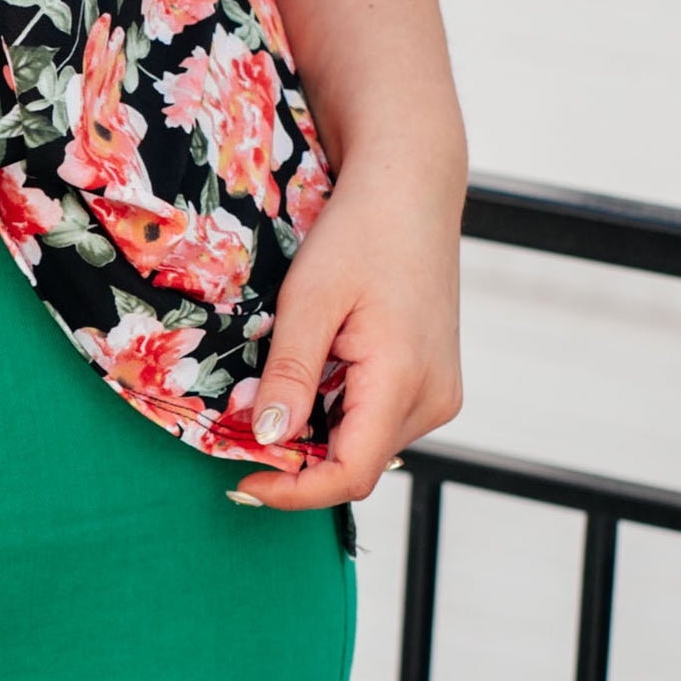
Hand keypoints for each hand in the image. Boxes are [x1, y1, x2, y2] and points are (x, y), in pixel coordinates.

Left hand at [231, 160, 463, 512]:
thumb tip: (268, 438)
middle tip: (241, 423)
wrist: (411, 189)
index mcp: (405, 381)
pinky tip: (314, 372)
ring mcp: (439, 393)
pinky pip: (379, 420)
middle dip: (296, 457)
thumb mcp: (310, 300)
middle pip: (356, 464)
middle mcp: (434, 399)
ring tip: (277, 386)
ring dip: (315, 432)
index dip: (292, 492)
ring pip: (366, 445)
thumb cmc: (363, 231)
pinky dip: (337, 413)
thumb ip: (290, 374)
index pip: (349, 475)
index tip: (243, 482)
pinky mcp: (434, 382)